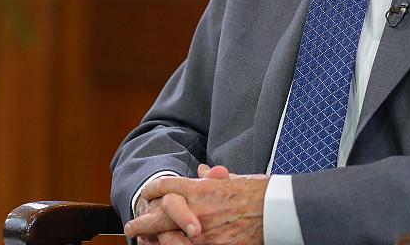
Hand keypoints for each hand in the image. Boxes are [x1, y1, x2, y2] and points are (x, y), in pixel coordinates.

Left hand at [126, 165, 268, 244]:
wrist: (279, 212)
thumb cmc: (261, 193)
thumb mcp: (235, 180)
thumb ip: (213, 179)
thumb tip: (201, 171)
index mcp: (200, 190)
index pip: (165, 187)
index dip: (152, 191)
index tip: (146, 196)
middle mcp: (196, 211)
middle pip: (157, 215)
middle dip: (141, 222)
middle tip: (131, 227)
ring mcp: (202, 235)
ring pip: (166, 239)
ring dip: (154, 241)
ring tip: (145, 242)